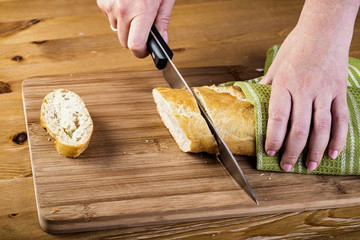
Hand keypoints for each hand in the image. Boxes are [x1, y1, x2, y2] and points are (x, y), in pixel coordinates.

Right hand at [97, 0, 174, 57]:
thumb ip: (162, 22)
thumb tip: (163, 43)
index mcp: (142, 12)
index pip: (135, 46)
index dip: (142, 52)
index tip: (146, 50)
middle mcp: (123, 11)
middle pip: (124, 42)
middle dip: (134, 40)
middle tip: (144, 29)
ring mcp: (110, 6)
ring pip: (116, 30)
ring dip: (126, 26)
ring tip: (136, 10)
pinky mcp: (102, 1)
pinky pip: (109, 18)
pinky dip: (118, 15)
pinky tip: (126, 3)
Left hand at [259, 0, 358, 171]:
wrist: (325, 29)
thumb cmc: (297, 46)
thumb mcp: (276, 66)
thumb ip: (268, 87)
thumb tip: (257, 103)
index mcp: (285, 84)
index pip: (278, 118)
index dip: (274, 138)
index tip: (270, 152)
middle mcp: (305, 90)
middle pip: (300, 128)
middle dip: (292, 151)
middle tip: (287, 166)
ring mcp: (325, 91)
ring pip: (321, 127)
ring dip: (315, 150)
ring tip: (310, 166)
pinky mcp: (339, 91)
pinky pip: (341, 118)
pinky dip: (338, 137)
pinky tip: (333, 152)